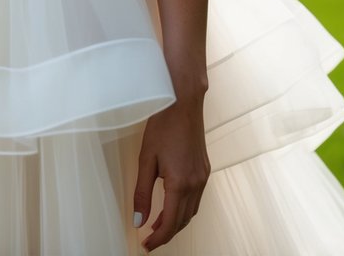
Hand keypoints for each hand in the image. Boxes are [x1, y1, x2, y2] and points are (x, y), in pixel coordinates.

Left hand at [132, 98, 209, 250]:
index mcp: (180, 183)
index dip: (158, 238)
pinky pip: (196, 197)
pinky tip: (172, 203)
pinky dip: (184, 207)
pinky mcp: (204, 168)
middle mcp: (196, 183)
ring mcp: (203, 176)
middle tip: (149, 238)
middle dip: (166, 232)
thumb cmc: (163, 125)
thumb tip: (138, 220)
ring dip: (176, 221)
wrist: (183, 101)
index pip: (170, 223)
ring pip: (191, 211)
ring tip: (158, 223)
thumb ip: (142, 192)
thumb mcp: (146, 159)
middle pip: (183, 220)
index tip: (146, 245)